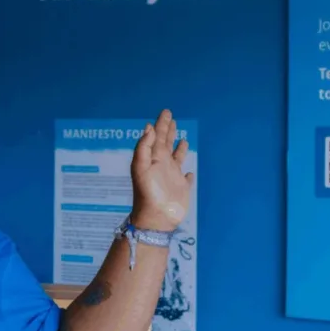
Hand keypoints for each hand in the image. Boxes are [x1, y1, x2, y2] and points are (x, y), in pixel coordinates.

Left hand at [130, 108, 193, 231]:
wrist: (156, 217)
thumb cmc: (148, 193)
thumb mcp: (141, 167)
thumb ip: (144, 147)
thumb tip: (149, 128)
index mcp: (153, 158)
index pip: (157, 136)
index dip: (161, 124)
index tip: (166, 112)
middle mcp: (163, 165)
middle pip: (166, 143)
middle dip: (168, 130)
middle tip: (171, 117)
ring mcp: (172, 177)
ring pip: (176, 158)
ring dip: (178, 148)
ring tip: (182, 138)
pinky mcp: (182, 188)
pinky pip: (186, 178)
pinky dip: (188, 174)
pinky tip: (188, 171)